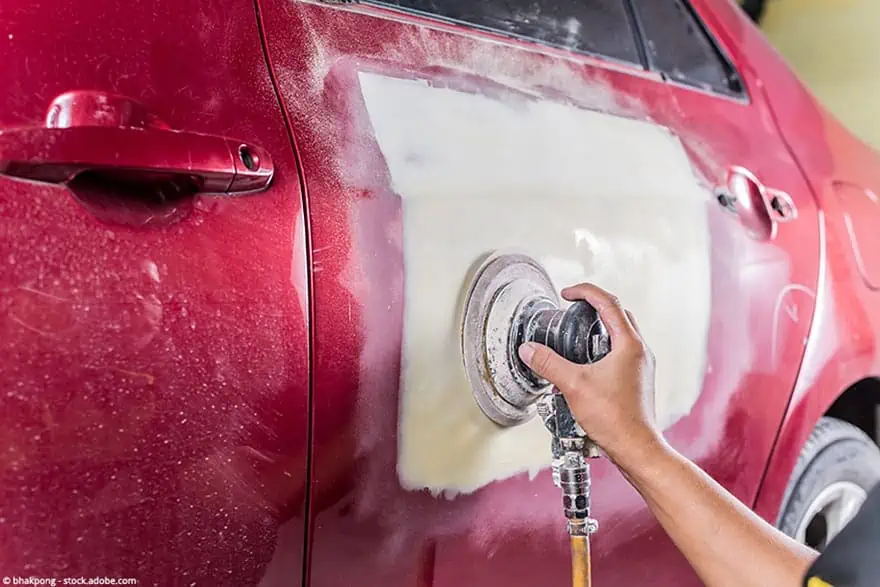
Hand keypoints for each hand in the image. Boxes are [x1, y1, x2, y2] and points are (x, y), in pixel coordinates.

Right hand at [517, 283, 663, 470]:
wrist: (636, 448)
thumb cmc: (615, 419)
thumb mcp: (573, 385)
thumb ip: (549, 364)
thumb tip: (529, 350)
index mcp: (629, 344)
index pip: (608, 303)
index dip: (585, 292)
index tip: (567, 294)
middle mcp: (639, 351)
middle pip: (618, 314)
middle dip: (594, 305)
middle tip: (573, 308)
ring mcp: (640, 366)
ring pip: (621, 333)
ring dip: (599, 326)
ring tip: (577, 333)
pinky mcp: (637, 380)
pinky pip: (621, 351)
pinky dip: (603, 346)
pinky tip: (586, 362)